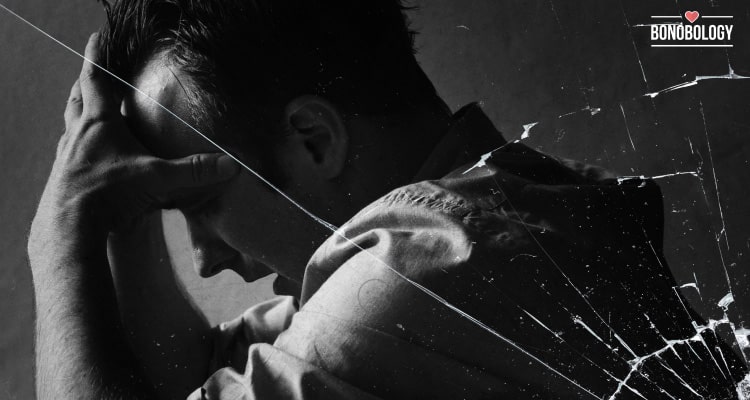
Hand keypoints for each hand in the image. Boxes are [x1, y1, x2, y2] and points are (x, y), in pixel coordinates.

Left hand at [30, 33, 238, 254]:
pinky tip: (91, 157)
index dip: (97, 57)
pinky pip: (71, 152)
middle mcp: (79, 134)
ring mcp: (68, 155)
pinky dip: (80, 146)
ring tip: (89, 112)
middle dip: (85, 84)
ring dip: (79, 115)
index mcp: (99, 123)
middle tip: (92, 75)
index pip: (96, 80)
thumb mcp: (157, 180)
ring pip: (71, 125)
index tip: (97, 38)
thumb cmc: (109, 193)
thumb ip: (194, 172)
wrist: (70, 228)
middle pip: (77, 99)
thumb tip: (231, 165)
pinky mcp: (64, 177)